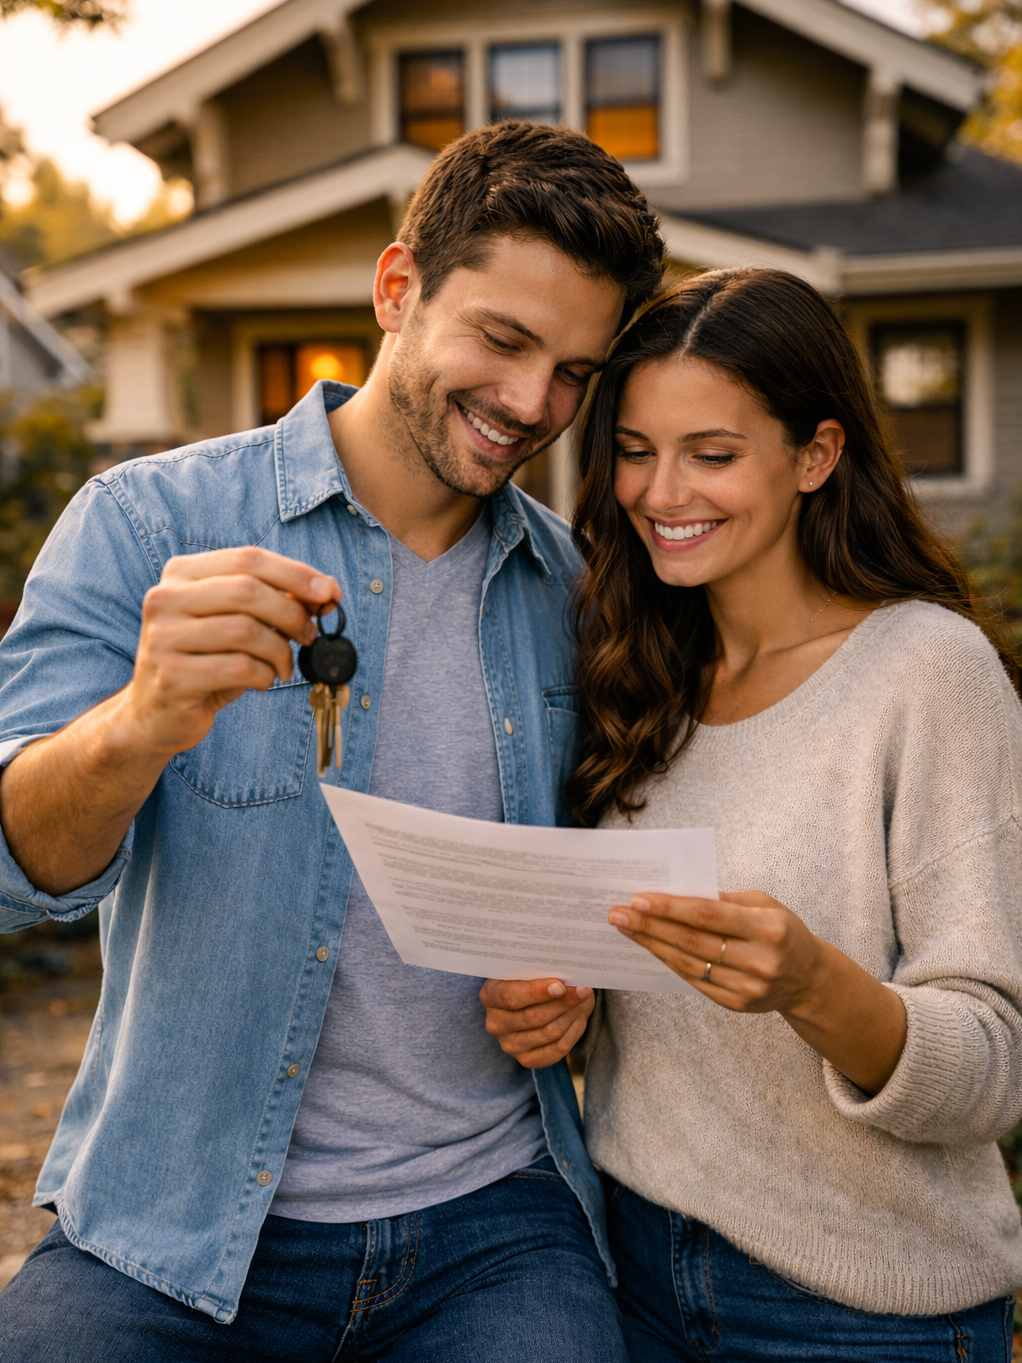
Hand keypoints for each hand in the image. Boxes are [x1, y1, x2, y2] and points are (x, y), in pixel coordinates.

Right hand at [124, 547, 339, 756]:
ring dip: (280, 651)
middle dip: (292, 613)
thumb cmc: (205, 663)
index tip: (329, 592)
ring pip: (247, 631)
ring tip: (282, 665)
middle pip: (249, 590)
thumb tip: (326, 590)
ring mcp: (163, 638)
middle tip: (309, 635)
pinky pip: (239, 668)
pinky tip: (262, 682)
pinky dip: (264, 676)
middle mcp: (165, 599)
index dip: (295, 573)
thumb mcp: (237, 624)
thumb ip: (274, 601)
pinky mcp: (171, 677)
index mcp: (181, 574)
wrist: (155, 715)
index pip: (248, 558)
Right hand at [480, 978, 594, 1068]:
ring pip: (549, 1032)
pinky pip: (557, 1050)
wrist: (535, 1002)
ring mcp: (509, 1045)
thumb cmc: (533, 980)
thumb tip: (564, 974)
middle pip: (533, 1017)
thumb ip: (541, 970)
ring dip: (570, 1015)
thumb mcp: (531, 969)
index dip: (537, 992)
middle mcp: (495, 1023)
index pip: (511, 996)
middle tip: (582, 990)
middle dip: (562, 1002)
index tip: (561, 985)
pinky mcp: (526, 1060)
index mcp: (490, 996)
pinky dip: (573, 1032)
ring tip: (581, 999)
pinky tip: (577, 1017)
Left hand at [608, 891, 824, 1014]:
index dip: (671, 908)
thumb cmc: (782, 931)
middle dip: (650, 926)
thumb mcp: (764, 904)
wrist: (808, 979)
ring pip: (688, 964)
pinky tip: (650, 948)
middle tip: (618, 913)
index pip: (708, 915)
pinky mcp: (736, 1004)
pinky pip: (693, 981)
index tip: (639, 899)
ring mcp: (747, 987)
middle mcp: (758, 960)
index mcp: (768, 928)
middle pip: (692, 941)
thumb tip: (678, 892)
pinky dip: (668, 962)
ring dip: (652, 945)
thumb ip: (725, 899)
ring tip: (626, 929)